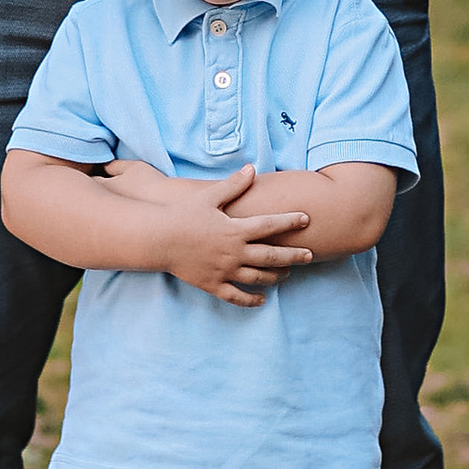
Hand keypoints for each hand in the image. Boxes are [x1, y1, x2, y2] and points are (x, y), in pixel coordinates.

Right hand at [137, 164, 316, 309]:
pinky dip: (251, 300)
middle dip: (293, 256)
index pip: (270, 225)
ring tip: (287, 274)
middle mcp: (234, 253)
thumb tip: (252, 168)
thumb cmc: (183, 215)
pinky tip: (262, 300)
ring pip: (258, 278)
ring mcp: (224, 271)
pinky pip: (236, 297)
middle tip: (310, 255)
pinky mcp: (213, 285)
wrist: (158, 239)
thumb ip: (234, 185)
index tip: (307, 219)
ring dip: (276, 276)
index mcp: (235, 230)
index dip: (290, 221)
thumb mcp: (209, 197)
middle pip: (271, 256)